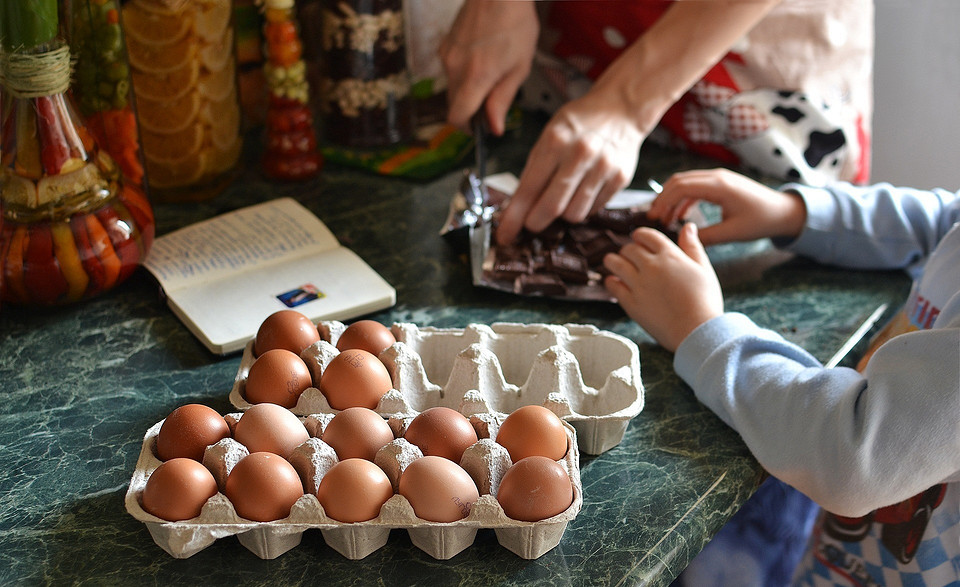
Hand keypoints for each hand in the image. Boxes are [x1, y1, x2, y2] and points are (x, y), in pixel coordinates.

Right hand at [439, 0, 538, 134]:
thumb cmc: (515, 23)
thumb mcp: (520, 66)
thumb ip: (503, 99)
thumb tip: (494, 127)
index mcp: (476, 77)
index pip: (457, 116)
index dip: (466, 128)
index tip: (478, 128)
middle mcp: (455, 68)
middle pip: (454, 104)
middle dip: (470, 109)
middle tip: (492, 100)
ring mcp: (447, 55)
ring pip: (452, 87)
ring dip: (467, 90)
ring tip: (491, 72)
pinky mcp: (445, 45)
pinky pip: (451, 69)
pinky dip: (463, 73)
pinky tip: (481, 57)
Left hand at [495, 90, 644, 245]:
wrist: (621, 109)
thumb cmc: (578, 124)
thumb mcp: (549, 135)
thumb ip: (533, 170)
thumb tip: (517, 209)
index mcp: (556, 141)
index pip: (529, 189)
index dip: (514, 217)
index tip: (505, 235)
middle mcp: (580, 154)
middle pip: (552, 208)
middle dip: (536, 222)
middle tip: (531, 223)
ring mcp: (603, 167)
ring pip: (574, 214)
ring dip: (562, 214)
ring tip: (562, 197)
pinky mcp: (620, 179)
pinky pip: (593, 209)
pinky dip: (583, 207)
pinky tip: (582, 191)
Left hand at [604, 223, 722, 351]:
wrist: (697, 331)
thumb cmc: (705, 301)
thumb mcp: (704, 269)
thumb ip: (693, 246)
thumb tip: (688, 226)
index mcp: (669, 255)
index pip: (647, 235)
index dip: (640, 235)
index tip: (638, 239)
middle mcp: (651, 266)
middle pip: (629, 249)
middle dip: (628, 250)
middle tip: (629, 255)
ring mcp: (638, 284)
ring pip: (615, 263)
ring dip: (612, 260)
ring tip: (612, 262)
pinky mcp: (630, 302)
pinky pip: (612, 285)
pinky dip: (611, 281)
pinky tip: (614, 282)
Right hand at [646, 168, 806, 245]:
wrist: (784, 211)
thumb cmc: (761, 221)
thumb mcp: (732, 233)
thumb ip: (706, 237)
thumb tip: (682, 240)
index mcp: (719, 186)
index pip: (681, 187)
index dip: (663, 201)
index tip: (653, 217)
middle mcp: (717, 177)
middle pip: (679, 181)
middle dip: (662, 198)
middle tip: (653, 218)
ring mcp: (719, 178)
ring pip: (685, 182)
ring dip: (672, 198)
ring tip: (664, 218)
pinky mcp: (721, 183)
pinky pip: (696, 186)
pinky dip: (684, 198)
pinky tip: (680, 215)